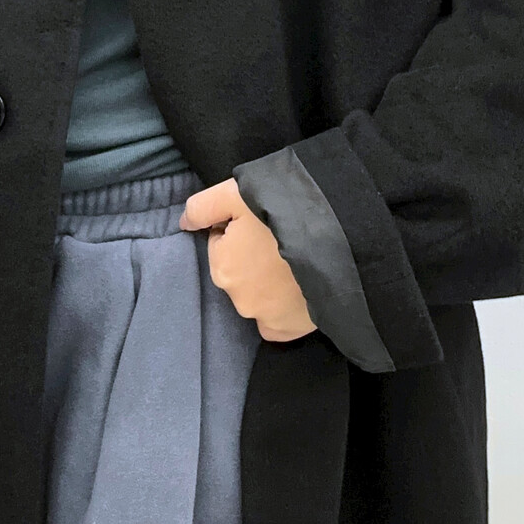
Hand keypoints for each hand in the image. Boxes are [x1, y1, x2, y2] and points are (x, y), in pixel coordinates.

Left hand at [179, 177, 317, 342]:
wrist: (339, 239)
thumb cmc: (283, 211)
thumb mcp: (235, 193)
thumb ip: (202, 207)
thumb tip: (184, 224)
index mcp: (222, 266)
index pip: (222, 244)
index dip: (241, 229)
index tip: (262, 222)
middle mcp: (240, 298)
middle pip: (240, 271)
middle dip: (253, 257)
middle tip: (280, 238)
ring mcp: (267, 317)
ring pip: (259, 296)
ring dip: (270, 282)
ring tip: (295, 260)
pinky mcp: (292, 329)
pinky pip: (277, 325)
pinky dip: (282, 311)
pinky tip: (296, 292)